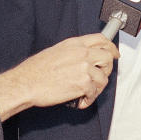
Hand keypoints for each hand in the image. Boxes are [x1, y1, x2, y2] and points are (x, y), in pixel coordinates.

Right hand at [0, 34, 118, 117]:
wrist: (26, 83)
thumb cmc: (35, 70)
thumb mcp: (55, 51)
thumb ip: (73, 52)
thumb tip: (84, 58)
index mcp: (74, 44)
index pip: (101, 39)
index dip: (111, 47)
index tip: (114, 54)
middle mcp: (81, 53)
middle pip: (108, 57)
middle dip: (107, 69)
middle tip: (100, 77)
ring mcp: (84, 68)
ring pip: (103, 78)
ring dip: (96, 88)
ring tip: (86, 92)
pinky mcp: (83, 84)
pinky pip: (94, 92)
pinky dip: (88, 99)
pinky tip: (80, 100)